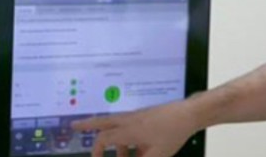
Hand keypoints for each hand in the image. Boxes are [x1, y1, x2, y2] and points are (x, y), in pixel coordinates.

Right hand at [73, 102, 201, 156]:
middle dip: (87, 124)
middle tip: (74, 125)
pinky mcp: (147, 115)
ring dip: (115, 141)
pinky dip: (128, 138)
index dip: (96, 151)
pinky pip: (131, 126)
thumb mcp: (156, 155)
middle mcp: (130, 120)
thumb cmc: (173, 133)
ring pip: (118, 125)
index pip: (103, 139)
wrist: (190, 113)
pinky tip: (139, 152)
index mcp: (128, 129)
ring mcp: (138, 116)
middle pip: (102, 121)